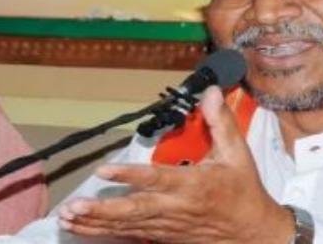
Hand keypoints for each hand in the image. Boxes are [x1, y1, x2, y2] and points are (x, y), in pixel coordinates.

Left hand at [58, 86, 294, 243]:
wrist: (252, 233)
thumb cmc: (243, 192)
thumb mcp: (237, 154)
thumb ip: (221, 122)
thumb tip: (211, 93)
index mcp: (194, 185)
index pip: (158, 179)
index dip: (130, 176)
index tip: (104, 171)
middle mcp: (177, 208)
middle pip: (135, 210)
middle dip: (103, 210)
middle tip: (75, 206)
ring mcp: (168, 226)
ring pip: (128, 226)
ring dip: (97, 223)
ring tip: (69, 218)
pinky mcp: (164, 236)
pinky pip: (132, 235)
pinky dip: (106, 233)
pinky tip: (84, 229)